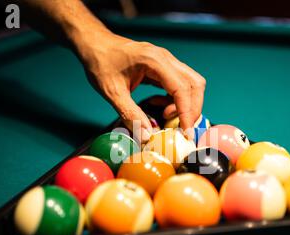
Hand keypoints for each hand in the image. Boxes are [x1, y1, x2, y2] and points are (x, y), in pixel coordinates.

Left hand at [76, 33, 205, 142]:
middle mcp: (166, 59)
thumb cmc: (100, 63)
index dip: (187, 112)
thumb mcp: (112, 92)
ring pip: (190, 84)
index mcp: (154, 61)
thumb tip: (147, 137)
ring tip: (165, 116)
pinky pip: (179, 84)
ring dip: (185, 104)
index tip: (186, 133)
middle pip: (194, 84)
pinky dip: (175, 100)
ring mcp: (166, 62)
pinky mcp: (164, 67)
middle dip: (192, 109)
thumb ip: (130, 114)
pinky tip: (159, 106)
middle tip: (181, 128)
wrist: (95, 44)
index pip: (181, 89)